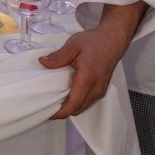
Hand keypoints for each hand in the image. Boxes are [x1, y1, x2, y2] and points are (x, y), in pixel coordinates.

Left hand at [38, 0, 146, 118]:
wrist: (112, 41)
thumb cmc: (94, 42)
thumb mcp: (73, 45)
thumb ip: (58, 56)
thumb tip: (42, 62)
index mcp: (87, 79)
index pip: (74, 103)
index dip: (61, 112)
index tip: (49, 113)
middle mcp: (95, 88)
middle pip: (78, 109)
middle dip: (63, 112)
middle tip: (49, 107)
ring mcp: (100, 90)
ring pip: (83, 107)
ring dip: (71, 108)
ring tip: (57, 102)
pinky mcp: (101, 89)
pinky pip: (88, 102)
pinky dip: (78, 103)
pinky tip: (69, 96)